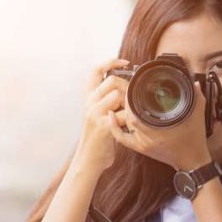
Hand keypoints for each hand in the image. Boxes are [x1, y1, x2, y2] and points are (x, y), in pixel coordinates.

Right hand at [72, 57, 131, 173]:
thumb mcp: (98, 115)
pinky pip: (123, 114)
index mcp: (88, 98)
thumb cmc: (98, 138)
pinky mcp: (103, 126)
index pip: (95, 71)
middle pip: (112, 81)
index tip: (124, 61)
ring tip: (130, 115)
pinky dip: (131, 119)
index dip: (109, 62)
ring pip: (118, 95)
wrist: (88, 160)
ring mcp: (95, 114)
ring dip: (129, 103)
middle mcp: (89, 103)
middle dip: (127, 88)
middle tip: (133, 100)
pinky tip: (131, 126)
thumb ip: (107, 101)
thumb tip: (125, 88)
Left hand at [108, 78, 212, 170]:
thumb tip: (195, 83)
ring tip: (123, 99)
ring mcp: (143, 144)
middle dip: (125, 103)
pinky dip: (114, 128)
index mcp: (160, 130)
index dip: (131, 99)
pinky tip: (112, 116)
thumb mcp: (198, 116)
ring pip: (124, 125)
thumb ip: (197, 97)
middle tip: (127, 91)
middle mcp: (148, 138)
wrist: (191, 161)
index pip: (136, 112)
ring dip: (122, 112)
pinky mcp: (140, 148)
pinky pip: (122, 138)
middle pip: (128, 117)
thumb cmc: (195, 139)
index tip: (132, 88)